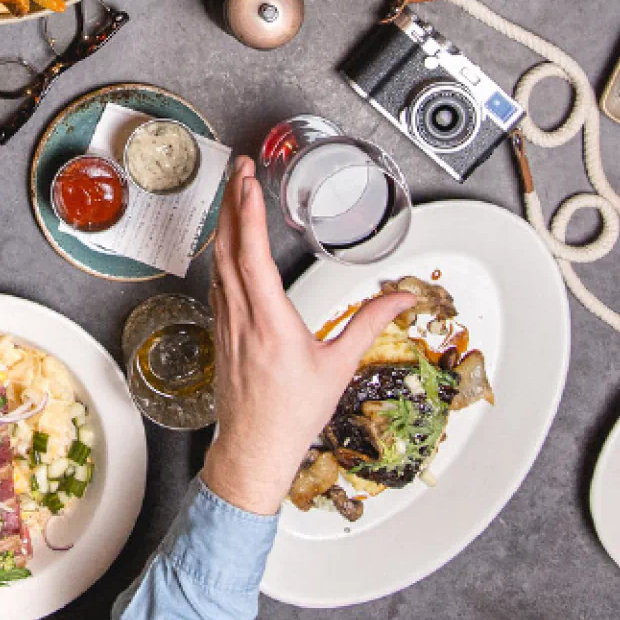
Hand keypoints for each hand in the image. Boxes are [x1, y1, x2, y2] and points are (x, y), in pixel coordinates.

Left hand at [199, 157, 414, 515]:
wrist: (254, 450)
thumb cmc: (293, 414)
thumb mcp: (340, 367)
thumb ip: (371, 324)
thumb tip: (404, 296)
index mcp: (270, 323)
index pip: (252, 256)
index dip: (248, 214)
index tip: (248, 182)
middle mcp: (241, 317)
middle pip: (229, 248)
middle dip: (232, 203)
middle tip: (240, 168)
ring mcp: (225, 322)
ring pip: (218, 261)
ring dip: (225, 223)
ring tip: (232, 192)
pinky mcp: (220, 329)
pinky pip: (216, 280)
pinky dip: (221, 251)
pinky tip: (227, 241)